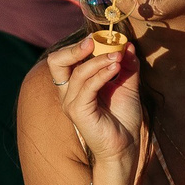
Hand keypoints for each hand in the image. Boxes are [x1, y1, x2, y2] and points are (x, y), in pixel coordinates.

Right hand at [47, 38, 142, 168]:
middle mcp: (68, 93)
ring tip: (118, 57)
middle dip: (75, 48)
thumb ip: (126, 65)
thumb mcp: (127, 85)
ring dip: (99, 60)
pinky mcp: (79, 112)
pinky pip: (87, 87)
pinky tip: (115, 68)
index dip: (78, 45)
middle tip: (96, 41)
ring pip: (78, 72)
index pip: (64, 58)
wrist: (126, 146)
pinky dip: (102, 74)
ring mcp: (71, 103)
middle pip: (56, 61)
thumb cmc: (123, 118)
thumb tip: (128, 44)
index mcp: (75, 85)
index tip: (101, 38)